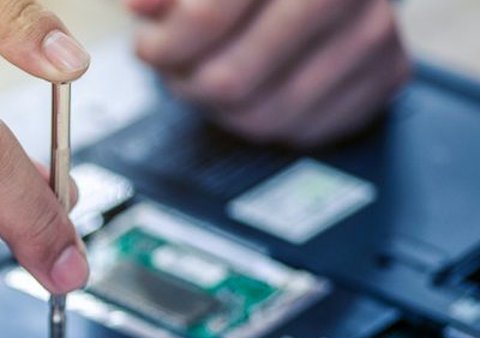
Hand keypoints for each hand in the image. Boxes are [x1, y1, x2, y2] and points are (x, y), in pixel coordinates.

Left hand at [127, 0, 412, 146]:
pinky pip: (303, 131)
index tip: (152, 48)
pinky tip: (261, 86)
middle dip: (191, 84)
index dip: (166, 46)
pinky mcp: (390, 73)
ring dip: (223, 108)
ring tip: (216, 75)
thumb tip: (140, 6)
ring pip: (264, 116)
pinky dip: (268, 117)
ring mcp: (373, 31)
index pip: (206, 19)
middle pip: (230, 81)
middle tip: (182, 69)